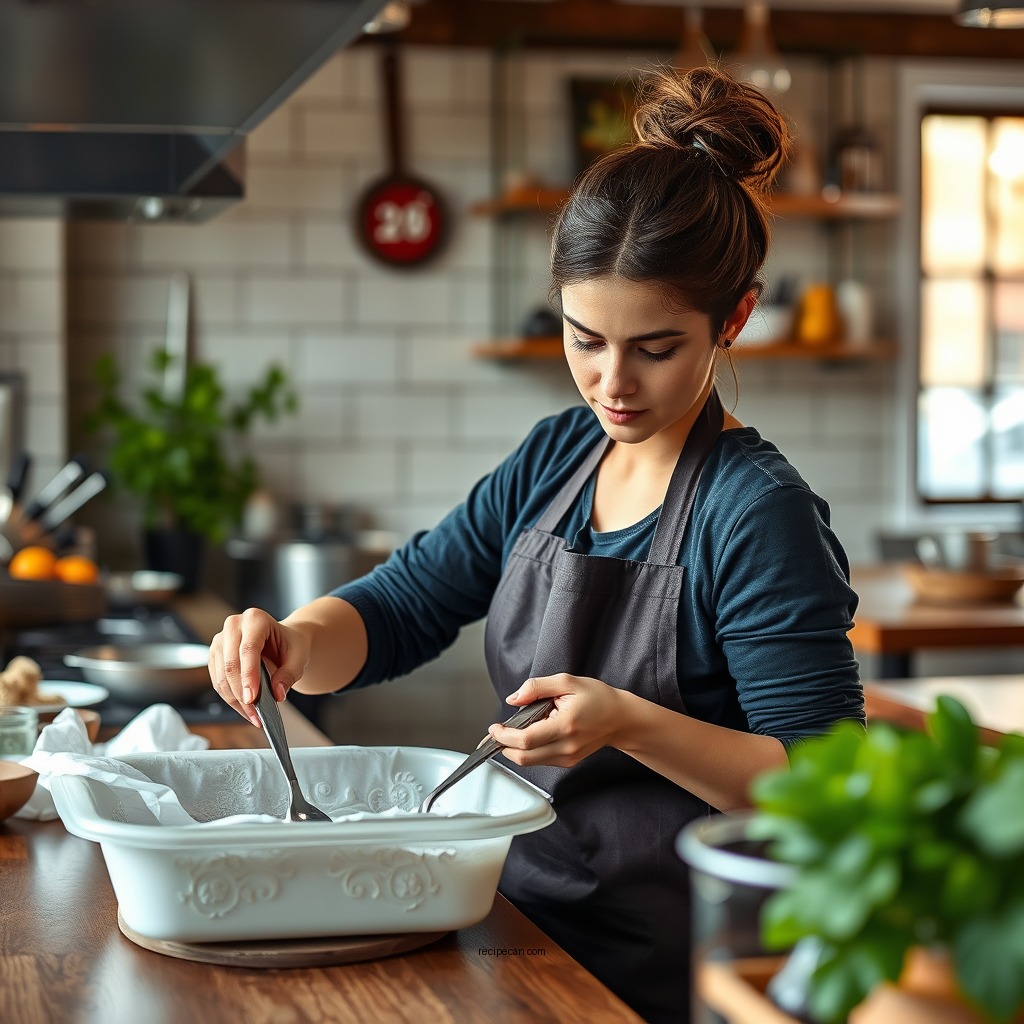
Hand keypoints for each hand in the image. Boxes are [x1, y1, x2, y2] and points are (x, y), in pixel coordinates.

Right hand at [208, 608, 310, 726]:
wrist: (284, 640)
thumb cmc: (291, 645)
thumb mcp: (299, 657)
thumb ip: (290, 674)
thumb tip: (277, 694)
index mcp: (256, 619)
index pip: (248, 649)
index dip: (249, 675)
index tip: (253, 698)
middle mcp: (234, 625)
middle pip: (231, 664)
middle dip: (241, 692)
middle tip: (255, 713)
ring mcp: (221, 639)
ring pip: (221, 676)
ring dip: (235, 700)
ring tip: (253, 716)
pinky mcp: (215, 655)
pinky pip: (218, 681)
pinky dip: (231, 698)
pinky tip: (245, 709)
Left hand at [488, 673, 631, 768]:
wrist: (621, 719)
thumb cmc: (598, 698)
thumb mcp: (567, 681)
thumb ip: (537, 687)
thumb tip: (514, 699)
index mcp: (566, 725)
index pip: (526, 740)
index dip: (504, 736)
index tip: (495, 727)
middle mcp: (566, 746)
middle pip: (523, 757)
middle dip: (503, 746)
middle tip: (496, 732)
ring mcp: (567, 758)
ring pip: (529, 762)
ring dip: (514, 749)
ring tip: (513, 731)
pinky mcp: (567, 762)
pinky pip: (539, 761)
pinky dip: (528, 751)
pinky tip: (530, 736)